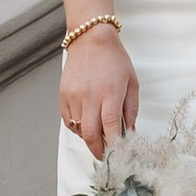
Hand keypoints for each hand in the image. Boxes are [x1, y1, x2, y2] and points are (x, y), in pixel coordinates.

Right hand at [59, 21, 138, 159]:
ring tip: (98, 137)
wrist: (90, 39)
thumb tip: (130, 132)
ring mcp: (74, 96)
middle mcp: (90, 96)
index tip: (119, 153)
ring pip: (79, 130)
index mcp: (110, 93)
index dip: (115, 144)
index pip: (111, 126)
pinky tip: (86, 125)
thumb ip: (131, 109)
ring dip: (89, 139)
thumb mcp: (132, 82)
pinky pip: (69, 121)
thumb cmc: (114, 60)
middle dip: (99, 150)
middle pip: (92, 134)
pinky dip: (78, 128)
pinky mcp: (63, 95)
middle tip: (106, 156)